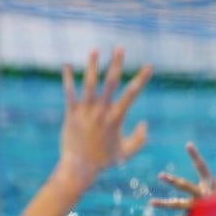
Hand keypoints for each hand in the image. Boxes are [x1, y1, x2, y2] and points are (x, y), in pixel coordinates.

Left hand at [59, 47, 150, 180]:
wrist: (79, 167)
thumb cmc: (104, 161)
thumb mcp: (127, 153)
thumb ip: (140, 139)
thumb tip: (144, 124)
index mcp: (116, 118)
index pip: (132, 94)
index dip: (141, 79)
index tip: (149, 67)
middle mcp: (101, 111)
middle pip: (110, 82)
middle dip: (116, 63)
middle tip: (120, 47)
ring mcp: (85, 111)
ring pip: (89, 83)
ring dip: (92, 65)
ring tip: (95, 50)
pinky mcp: (71, 114)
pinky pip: (69, 93)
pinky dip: (68, 79)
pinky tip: (66, 66)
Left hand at [150, 142, 215, 214]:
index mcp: (212, 183)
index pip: (202, 166)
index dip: (195, 155)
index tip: (188, 144)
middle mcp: (203, 195)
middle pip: (186, 186)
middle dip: (173, 181)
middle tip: (161, 175)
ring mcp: (200, 208)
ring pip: (179, 205)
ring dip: (165, 204)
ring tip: (151, 203)